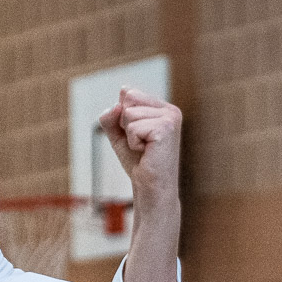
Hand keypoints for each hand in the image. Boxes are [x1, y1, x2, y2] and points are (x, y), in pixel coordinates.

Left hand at [98, 87, 182, 214]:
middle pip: (128, 101)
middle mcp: (170, 110)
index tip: (136, 136)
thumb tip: (117, 104)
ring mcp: (170, 118)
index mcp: (162, 108)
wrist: (151, 188)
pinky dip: (133, 143)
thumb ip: (111, 117)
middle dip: (125, 125)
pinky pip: (133, 128)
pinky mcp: (166, 128)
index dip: (122, 118)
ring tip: (144, 149)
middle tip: (140, 144)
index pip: (129, 94)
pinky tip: (147, 152)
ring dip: (130, 136)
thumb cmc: (139, 163)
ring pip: (128, 114)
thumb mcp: (119, 135)